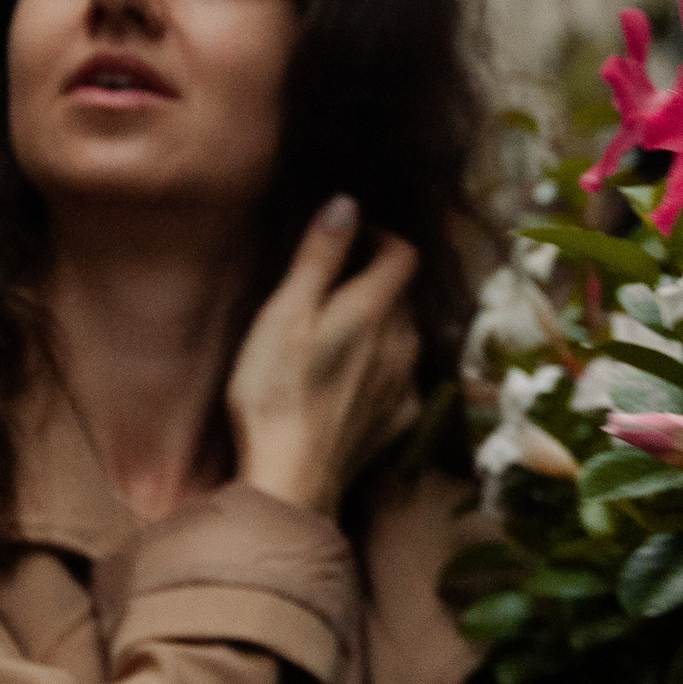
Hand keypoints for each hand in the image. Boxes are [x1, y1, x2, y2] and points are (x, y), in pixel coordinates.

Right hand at [227, 197, 421, 516]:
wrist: (291, 479)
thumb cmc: (276, 392)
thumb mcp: (285, 312)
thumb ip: (320, 255)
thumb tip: (347, 204)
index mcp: (376, 308)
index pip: (403, 252)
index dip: (380, 237)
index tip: (348, 237)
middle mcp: (404, 341)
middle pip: (401, 292)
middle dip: (372, 279)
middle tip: (327, 286)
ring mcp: (407, 383)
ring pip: (403, 333)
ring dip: (377, 323)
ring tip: (333, 334)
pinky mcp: (400, 419)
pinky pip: (399, 375)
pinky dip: (379, 365)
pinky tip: (347, 378)